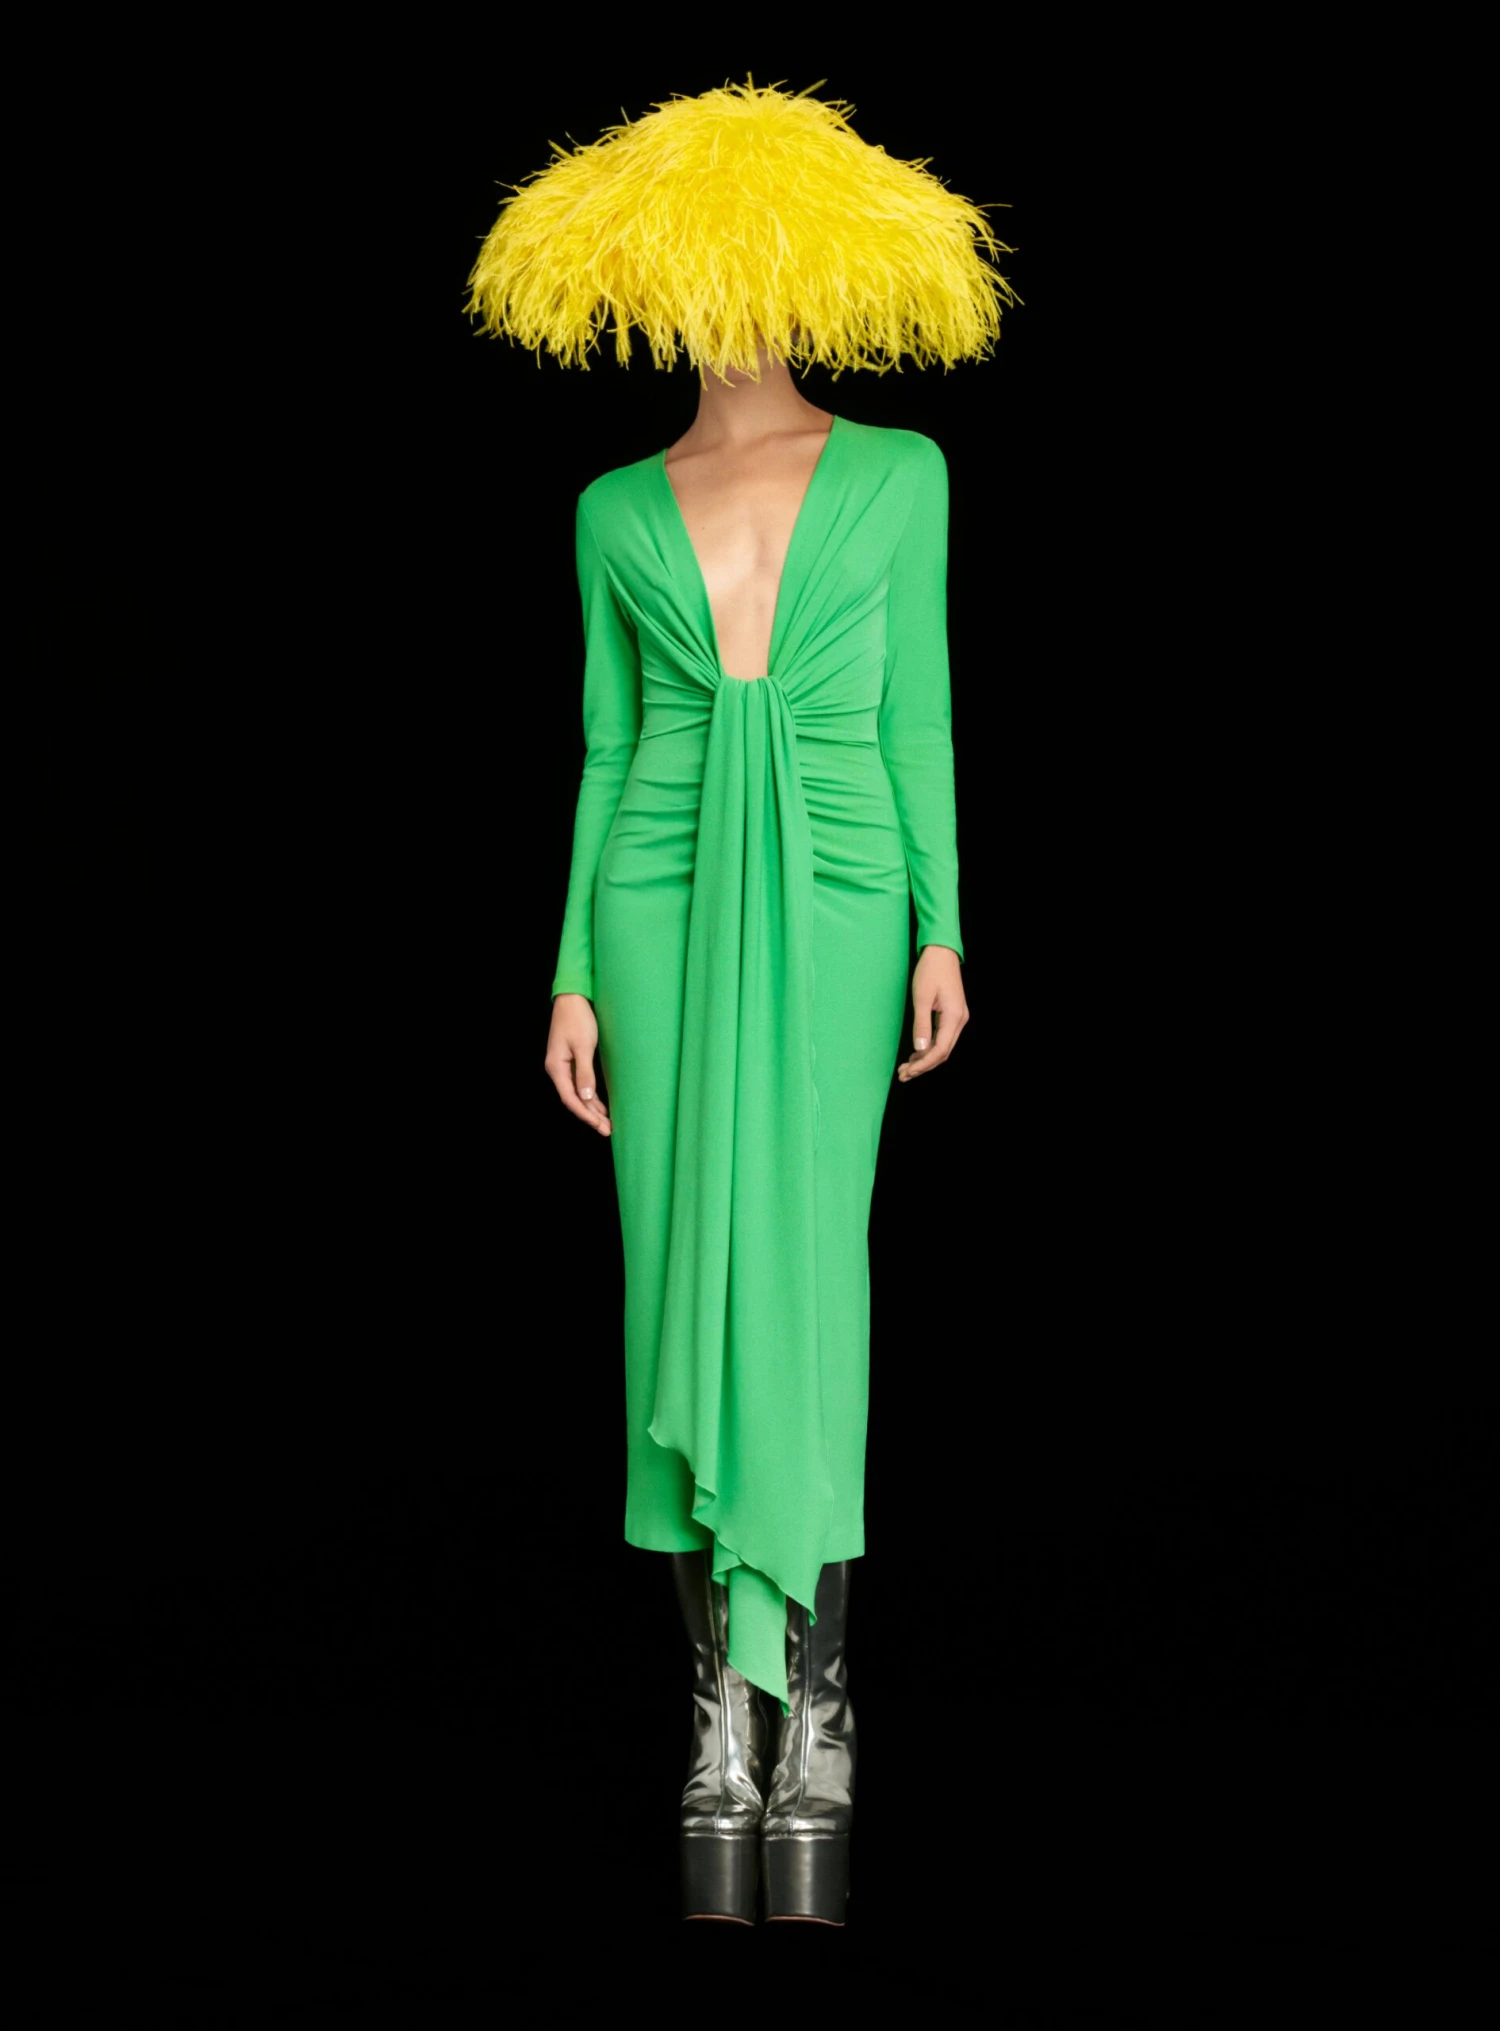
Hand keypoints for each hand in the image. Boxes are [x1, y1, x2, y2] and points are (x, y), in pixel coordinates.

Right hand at [545, 994, 611, 1134]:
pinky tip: (600, 1107)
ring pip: (578, 1094)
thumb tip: (587, 1098)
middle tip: (607, 1131)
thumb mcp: (583, 1046)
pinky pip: (580, 1085)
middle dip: (590, 1117)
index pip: (570, 1098)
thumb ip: (585, 1073)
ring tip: (606, 1124)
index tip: (599, 1126)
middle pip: (574, 1100)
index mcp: (556, 1067)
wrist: (572, 998)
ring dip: (592, 1109)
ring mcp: (564, 1066)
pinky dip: (591, 1097)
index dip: (585, 1114)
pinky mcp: (571, 1061)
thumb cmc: (577, 1018)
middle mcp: (557, 1070)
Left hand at [896, 946, 967, 1083]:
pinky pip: (943, 1038)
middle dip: (923, 1066)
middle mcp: (959, 1020)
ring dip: (926, 1059)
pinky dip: (929, 1048)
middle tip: (903, 1075)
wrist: (942, 951)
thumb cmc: (931, 970)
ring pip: (943, 1047)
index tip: (908, 1072)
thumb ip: (922, 1025)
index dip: (924, 1064)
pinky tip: (916, 1053)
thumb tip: (920, 1049)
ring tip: (907, 1068)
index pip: (940, 1050)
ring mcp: (957, 1018)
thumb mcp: (922, 998)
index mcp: (954, 1017)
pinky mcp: (952, 1014)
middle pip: (943, 1053)